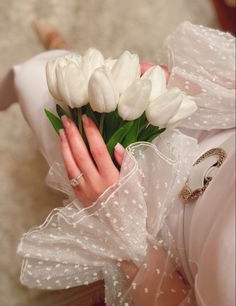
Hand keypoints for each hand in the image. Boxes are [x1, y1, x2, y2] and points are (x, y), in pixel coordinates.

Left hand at [59, 63, 168, 206]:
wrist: (121, 226)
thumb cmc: (131, 200)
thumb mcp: (135, 181)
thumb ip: (126, 162)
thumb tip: (115, 145)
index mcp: (111, 177)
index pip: (98, 150)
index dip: (91, 133)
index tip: (86, 118)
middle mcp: (95, 183)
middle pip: (81, 154)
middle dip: (74, 134)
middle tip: (67, 118)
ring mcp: (84, 190)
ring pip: (71, 164)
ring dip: (65, 145)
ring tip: (61, 130)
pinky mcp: (78, 195)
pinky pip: (69, 174)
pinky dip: (65, 160)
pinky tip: (63, 148)